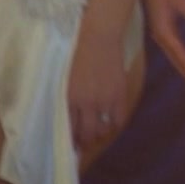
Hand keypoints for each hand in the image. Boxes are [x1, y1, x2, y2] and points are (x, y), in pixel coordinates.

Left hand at [67, 26, 127, 151]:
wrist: (98, 37)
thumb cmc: (77, 53)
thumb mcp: (65, 79)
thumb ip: (67, 97)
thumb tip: (69, 113)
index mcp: (68, 99)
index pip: (68, 129)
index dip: (70, 141)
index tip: (70, 146)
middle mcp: (85, 104)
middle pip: (86, 133)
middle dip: (85, 142)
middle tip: (84, 145)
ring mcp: (104, 100)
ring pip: (102, 129)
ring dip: (99, 134)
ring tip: (98, 134)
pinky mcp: (119, 94)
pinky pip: (119, 118)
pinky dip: (115, 124)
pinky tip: (112, 123)